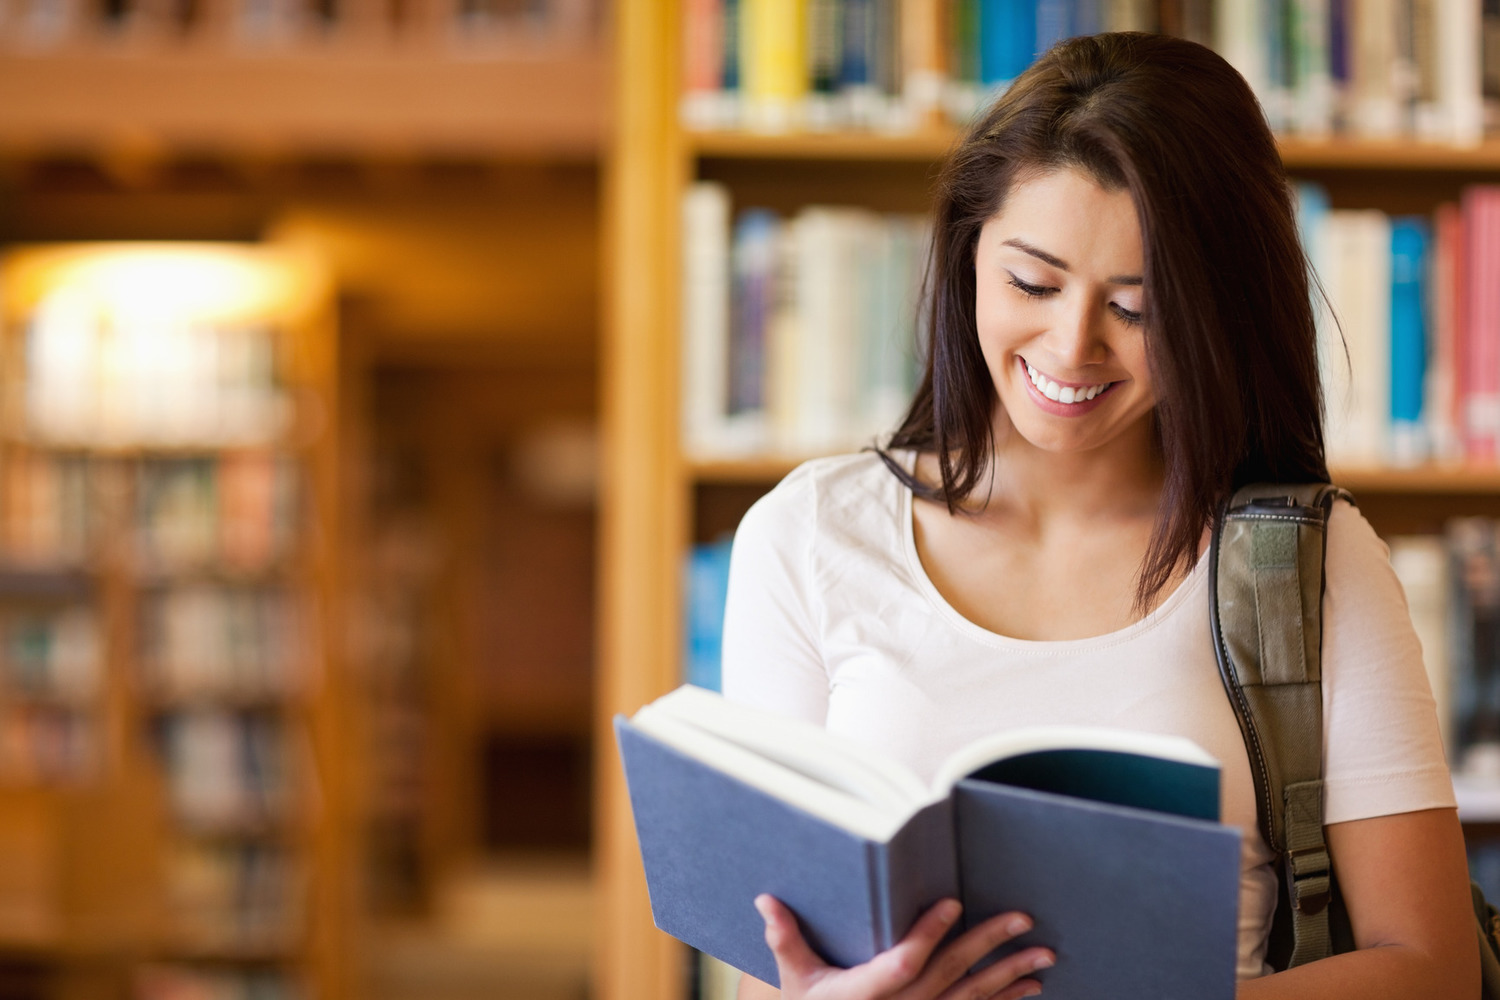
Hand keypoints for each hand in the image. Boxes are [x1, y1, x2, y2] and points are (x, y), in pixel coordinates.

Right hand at [754, 894, 1053, 999]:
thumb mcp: (795, 979)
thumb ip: (785, 938)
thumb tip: (764, 898)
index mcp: (868, 992)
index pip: (905, 962)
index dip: (929, 933)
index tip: (953, 902)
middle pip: (951, 973)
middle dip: (989, 944)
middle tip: (1022, 917)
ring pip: (974, 996)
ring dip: (1012, 975)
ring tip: (1044, 955)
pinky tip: (1031, 988)